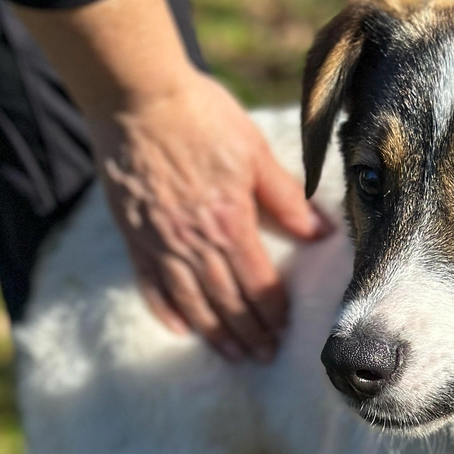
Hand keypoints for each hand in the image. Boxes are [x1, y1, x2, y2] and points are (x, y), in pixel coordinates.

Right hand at [12, 0, 326, 362]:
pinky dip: (166, 310)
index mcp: (230, 222)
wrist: (136, 96)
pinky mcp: (133, 234)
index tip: (286, 333)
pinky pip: (150, 283)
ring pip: (191, 300)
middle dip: (249, 333)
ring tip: (233, 354)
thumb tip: (321, 232)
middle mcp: (194, 242)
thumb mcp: (254, 151)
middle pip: (227, 300)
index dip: (273, 312)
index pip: (258, 283)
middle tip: (264, 357)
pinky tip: (180, 328)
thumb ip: (286, 197)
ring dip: (214, 332)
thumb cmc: (201, 116)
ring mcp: (160, 241)